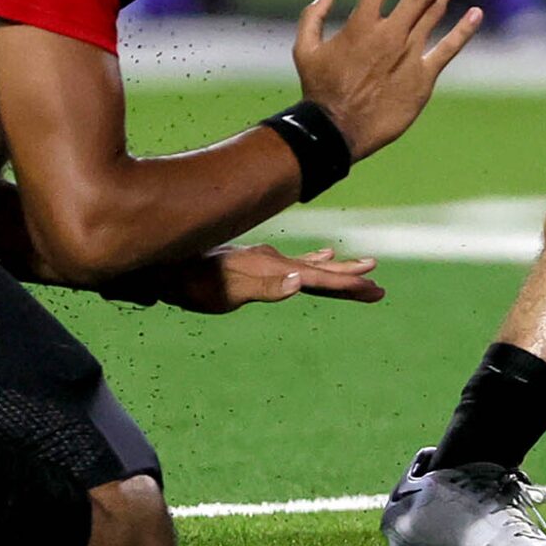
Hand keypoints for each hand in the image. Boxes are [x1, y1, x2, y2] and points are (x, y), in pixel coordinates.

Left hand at [158, 243, 383, 313]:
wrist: (167, 262)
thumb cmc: (195, 282)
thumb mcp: (229, 291)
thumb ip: (266, 286)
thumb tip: (302, 281)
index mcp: (274, 269)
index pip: (319, 279)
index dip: (347, 284)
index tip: (374, 289)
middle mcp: (275, 261)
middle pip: (321, 271)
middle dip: (350, 278)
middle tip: (378, 286)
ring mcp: (267, 261)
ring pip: (312, 266)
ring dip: (337, 269)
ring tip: (362, 265)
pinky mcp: (257, 263)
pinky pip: (296, 262)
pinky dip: (314, 261)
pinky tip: (321, 254)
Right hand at [292, 0, 481, 158]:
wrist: (336, 131)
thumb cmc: (318, 90)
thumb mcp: (304, 49)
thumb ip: (313, 16)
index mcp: (361, 25)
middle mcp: (389, 35)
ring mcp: (408, 56)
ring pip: (434, 15)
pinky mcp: (422, 78)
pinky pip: (447, 49)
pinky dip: (463, 30)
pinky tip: (476, 13)